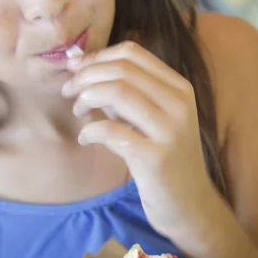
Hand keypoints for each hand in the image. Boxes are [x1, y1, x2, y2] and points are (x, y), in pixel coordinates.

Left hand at [62, 41, 216, 240]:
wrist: (189, 204)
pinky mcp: (156, 158)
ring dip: (86, 97)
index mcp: (178, 87)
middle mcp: (179, 103)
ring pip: (117, 92)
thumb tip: (82, 67)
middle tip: (68, 91)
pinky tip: (85, 138)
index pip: (132, 53)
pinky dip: (90, 130)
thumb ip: (125, 93)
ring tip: (77, 111)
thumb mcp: (151, 118)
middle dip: (85, 76)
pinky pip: (111, 130)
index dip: (97, 56)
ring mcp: (170, 130)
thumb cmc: (163, 158)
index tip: (74, 68)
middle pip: (121, 69)